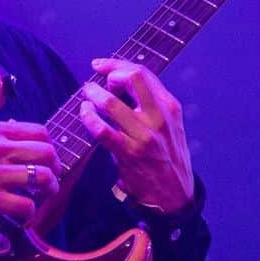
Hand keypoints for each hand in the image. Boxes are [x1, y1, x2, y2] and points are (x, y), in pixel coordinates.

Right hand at [0, 121, 61, 224]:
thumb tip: (21, 145)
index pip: (40, 132)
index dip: (50, 148)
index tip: (48, 161)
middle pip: (48, 153)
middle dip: (56, 170)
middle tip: (50, 183)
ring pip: (43, 178)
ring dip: (49, 192)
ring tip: (40, 200)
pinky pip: (26, 205)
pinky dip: (29, 215)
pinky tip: (21, 217)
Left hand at [78, 57, 194, 214]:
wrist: (174, 196)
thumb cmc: (168, 158)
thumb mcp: (170, 126)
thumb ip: (152, 105)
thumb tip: (123, 83)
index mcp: (169, 107)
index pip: (143, 73)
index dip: (118, 64)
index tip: (102, 66)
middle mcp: (159, 117)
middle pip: (133, 77)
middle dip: (110, 72)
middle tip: (98, 81)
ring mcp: (144, 135)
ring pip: (111, 103)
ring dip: (93, 95)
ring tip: (87, 96)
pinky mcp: (129, 153)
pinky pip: (101, 130)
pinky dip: (88, 117)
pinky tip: (85, 113)